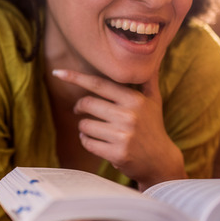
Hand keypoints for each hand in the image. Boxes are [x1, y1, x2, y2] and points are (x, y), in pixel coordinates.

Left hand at [52, 69, 185, 188]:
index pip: (99, 84)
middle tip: (79, 109)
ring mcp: (123, 136)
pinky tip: (93, 140)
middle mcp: (129, 116)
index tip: (58, 72)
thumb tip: (150, 59)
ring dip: (83, 127)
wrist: (161, 161)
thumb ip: (147, 80)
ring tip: (92, 129)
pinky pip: (87, 142)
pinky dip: (85, 140)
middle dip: (79, 106)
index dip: (76, 77)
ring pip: (84, 125)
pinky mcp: (117, 154)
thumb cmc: (153, 127)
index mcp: (135, 100)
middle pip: (87, 104)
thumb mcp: (154, 101)